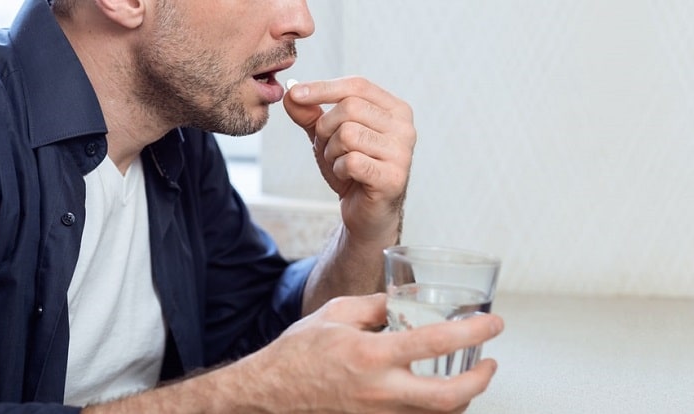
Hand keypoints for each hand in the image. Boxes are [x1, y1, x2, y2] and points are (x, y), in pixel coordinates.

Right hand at [243, 293, 503, 412]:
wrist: (271, 393)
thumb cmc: (298, 353)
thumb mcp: (334, 313)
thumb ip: (375, 306)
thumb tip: (403, 300)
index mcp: (370, 354)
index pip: (435, 342)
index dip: (472, 331)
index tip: (493, 323)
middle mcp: (379, 390)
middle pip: (449, 397)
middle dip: (481, 381)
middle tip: (490, 363)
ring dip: (463, 397)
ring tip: (469, 376)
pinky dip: (436, 409)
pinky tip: (437, 394)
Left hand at [283, 77, 415, 241]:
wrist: (366, 212)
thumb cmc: (352, 169)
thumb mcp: (328, 136)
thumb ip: (310, 114)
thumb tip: (291, 92)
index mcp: (395, 110)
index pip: (357, 85)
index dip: (324, 88)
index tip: (295, 94)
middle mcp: (404, 128)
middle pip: (349, 108)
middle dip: (325, 128)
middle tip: (328, 148)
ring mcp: (402, 153)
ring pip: (348, 134)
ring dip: (332, 152)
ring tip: (340, 164)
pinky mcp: (393, 178)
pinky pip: (351, 161)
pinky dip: (339, 169)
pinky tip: (348, 177)